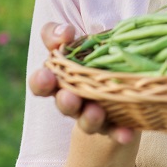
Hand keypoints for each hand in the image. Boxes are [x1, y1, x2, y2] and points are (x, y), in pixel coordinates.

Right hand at [28, 22, 138, 144]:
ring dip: (90, 118)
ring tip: (95, 112)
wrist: (121, 81)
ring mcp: (95, 115)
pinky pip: (117, 132)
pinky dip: (120, 133)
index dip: (40, 81)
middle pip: (64, 104)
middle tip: (68, 97)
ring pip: (88, 121)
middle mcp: (74, 101)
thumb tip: (64, 33)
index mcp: (60, 80)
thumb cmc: (90, 57)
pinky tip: (126, 133)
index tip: (46, 75)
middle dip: (65, 102)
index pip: (41, 84)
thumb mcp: (75, 41)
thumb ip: (59, 34)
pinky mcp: (117, 125)